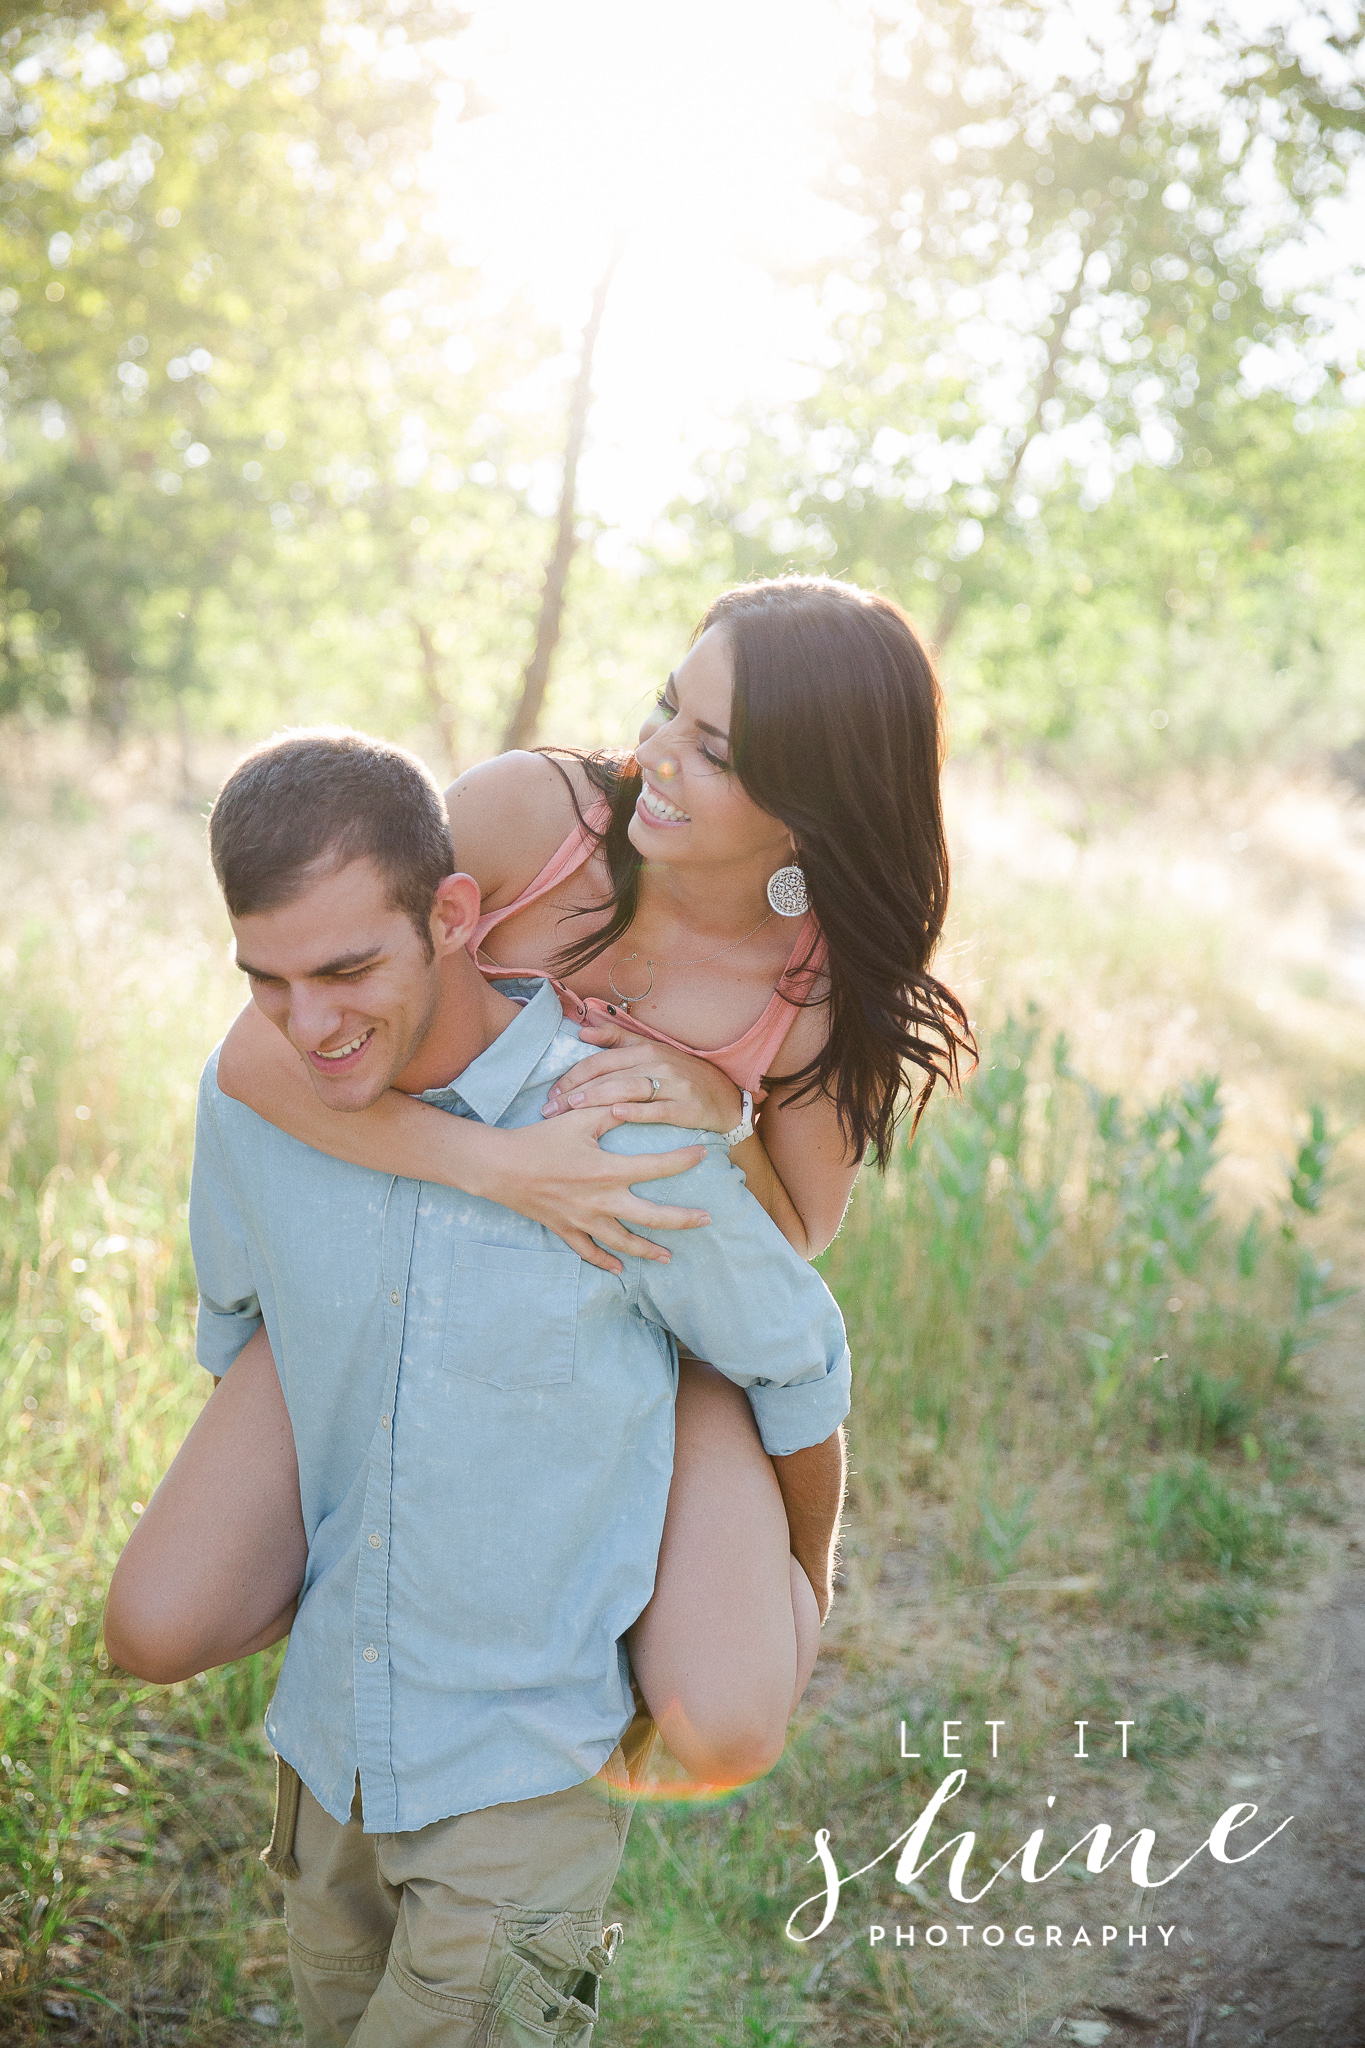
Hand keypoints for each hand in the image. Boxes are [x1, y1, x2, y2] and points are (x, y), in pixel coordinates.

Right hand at [485, 1108, 709, 1274]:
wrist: (499, 1167)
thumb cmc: (540, 1139)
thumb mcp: (578, 1119)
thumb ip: (610, 1110)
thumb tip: (636, 1097)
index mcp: (609, 1171)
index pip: (657, 1167)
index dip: (683, 1161)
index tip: (703, 1155)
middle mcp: (602, 1201)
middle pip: (652, 1217)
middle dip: (682, 1220)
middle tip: (706, 1220)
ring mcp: (583, 1220)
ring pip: (624, 1242)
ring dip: (648, 1250)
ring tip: (668, 1257)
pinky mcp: (565, 1229)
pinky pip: (589, 1252)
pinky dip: (605, 1262)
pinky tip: (619, 1270)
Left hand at [542, 1020, 743, 1136]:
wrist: (725, 1098)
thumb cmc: (682, 1076)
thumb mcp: (651, 1052)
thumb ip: (617, 1038)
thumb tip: (583, 1028)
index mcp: (644, 1050)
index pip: (599, 1061)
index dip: (572, 1075)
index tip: (551, 1093)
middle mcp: (656, 1063)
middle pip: (607, 1075)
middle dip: (575, 1091)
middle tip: (549, 1108)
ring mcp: (672, 1084)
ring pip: (627, 1088)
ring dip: (596, 1097)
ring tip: (571, 1108)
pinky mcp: (686, 1106)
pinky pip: (657, 1108)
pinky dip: (636, 1110)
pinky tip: (616, 1114)